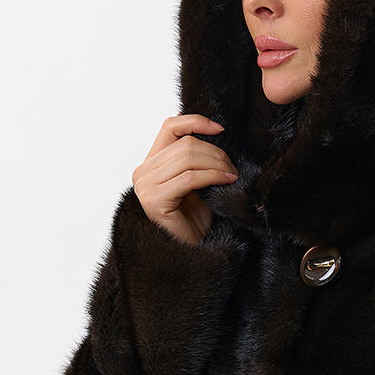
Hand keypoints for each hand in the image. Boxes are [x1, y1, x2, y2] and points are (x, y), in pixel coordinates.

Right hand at [132, 115, 237, 245]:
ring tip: (231, 175)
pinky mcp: (154, 200)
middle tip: (232, 167)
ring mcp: (145, 186)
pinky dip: (212, 176)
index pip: (169, 126)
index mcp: (150, 163)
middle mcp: (142, 172)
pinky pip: (189, 178)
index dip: (195, 122)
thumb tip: (213, 131)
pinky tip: (226, 180)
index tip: (220, 129)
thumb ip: (195, 159)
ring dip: (216, 164)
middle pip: (184, 144)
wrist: (190, 252)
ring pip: (187, 159)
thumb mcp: (195, 182)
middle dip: (215, 152)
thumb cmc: (194, 220)